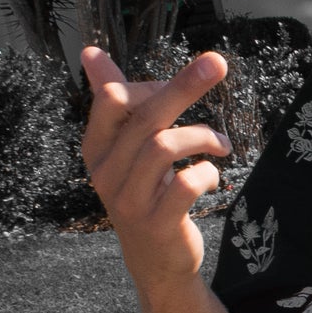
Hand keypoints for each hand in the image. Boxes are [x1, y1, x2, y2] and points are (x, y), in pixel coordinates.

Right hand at [80, 45, 232, 292]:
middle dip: (185, 86)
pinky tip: (212, 176)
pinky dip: (208, 172)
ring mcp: (129, 200)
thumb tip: (90, 52)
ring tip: (221, 143)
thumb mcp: (125, 146)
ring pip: (166, 145)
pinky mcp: (157, 223)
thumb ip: (114, 100)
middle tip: (218, 63)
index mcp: (96, 147)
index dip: (149, 84)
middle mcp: (106, 172)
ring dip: (203, 136)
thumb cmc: (144, 191)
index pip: (110, 99)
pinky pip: (187, 183)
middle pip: (145, 115)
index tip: (173, 88)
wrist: (155, 260)